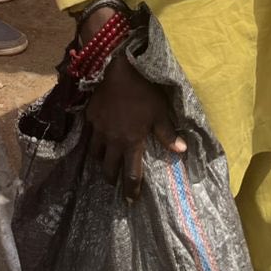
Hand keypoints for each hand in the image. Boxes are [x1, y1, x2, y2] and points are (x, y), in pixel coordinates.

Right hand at [86, 52, 186, 200]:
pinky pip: (89, 135)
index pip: (130, 174)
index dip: (131, 190)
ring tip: (106, 161)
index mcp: (131, 142)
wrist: (118, 69)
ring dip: (101, 161)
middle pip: (108, 169)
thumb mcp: (160, 111)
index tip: (131, 200)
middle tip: (116, 181)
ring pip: (95, 154)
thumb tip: (181, 151)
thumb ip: (167, 133)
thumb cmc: (143, 91)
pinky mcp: (90, 117)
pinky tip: (97, 138)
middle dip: (112, 178)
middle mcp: (113, 141)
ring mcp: (99, 129)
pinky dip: (93, 141)